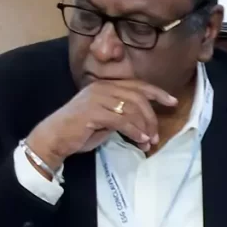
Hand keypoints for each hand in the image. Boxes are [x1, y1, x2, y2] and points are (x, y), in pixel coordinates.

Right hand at [26, 77, 177, 172]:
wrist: (53, 138)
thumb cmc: (78, 131)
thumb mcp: (104, 119)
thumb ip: (121, 114)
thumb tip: (143, 123)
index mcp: (105, 86)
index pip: (137, 85)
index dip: (157, 92)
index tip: (173, 102)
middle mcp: (102, 88)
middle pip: (137, 97)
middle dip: (152, 117)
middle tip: (157, 135)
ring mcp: (96, 98)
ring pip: (132, 109)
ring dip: (145, 127)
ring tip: (149, 141)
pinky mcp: (93, 112)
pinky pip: (122, 120)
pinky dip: (134, 131)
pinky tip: (140, 140)